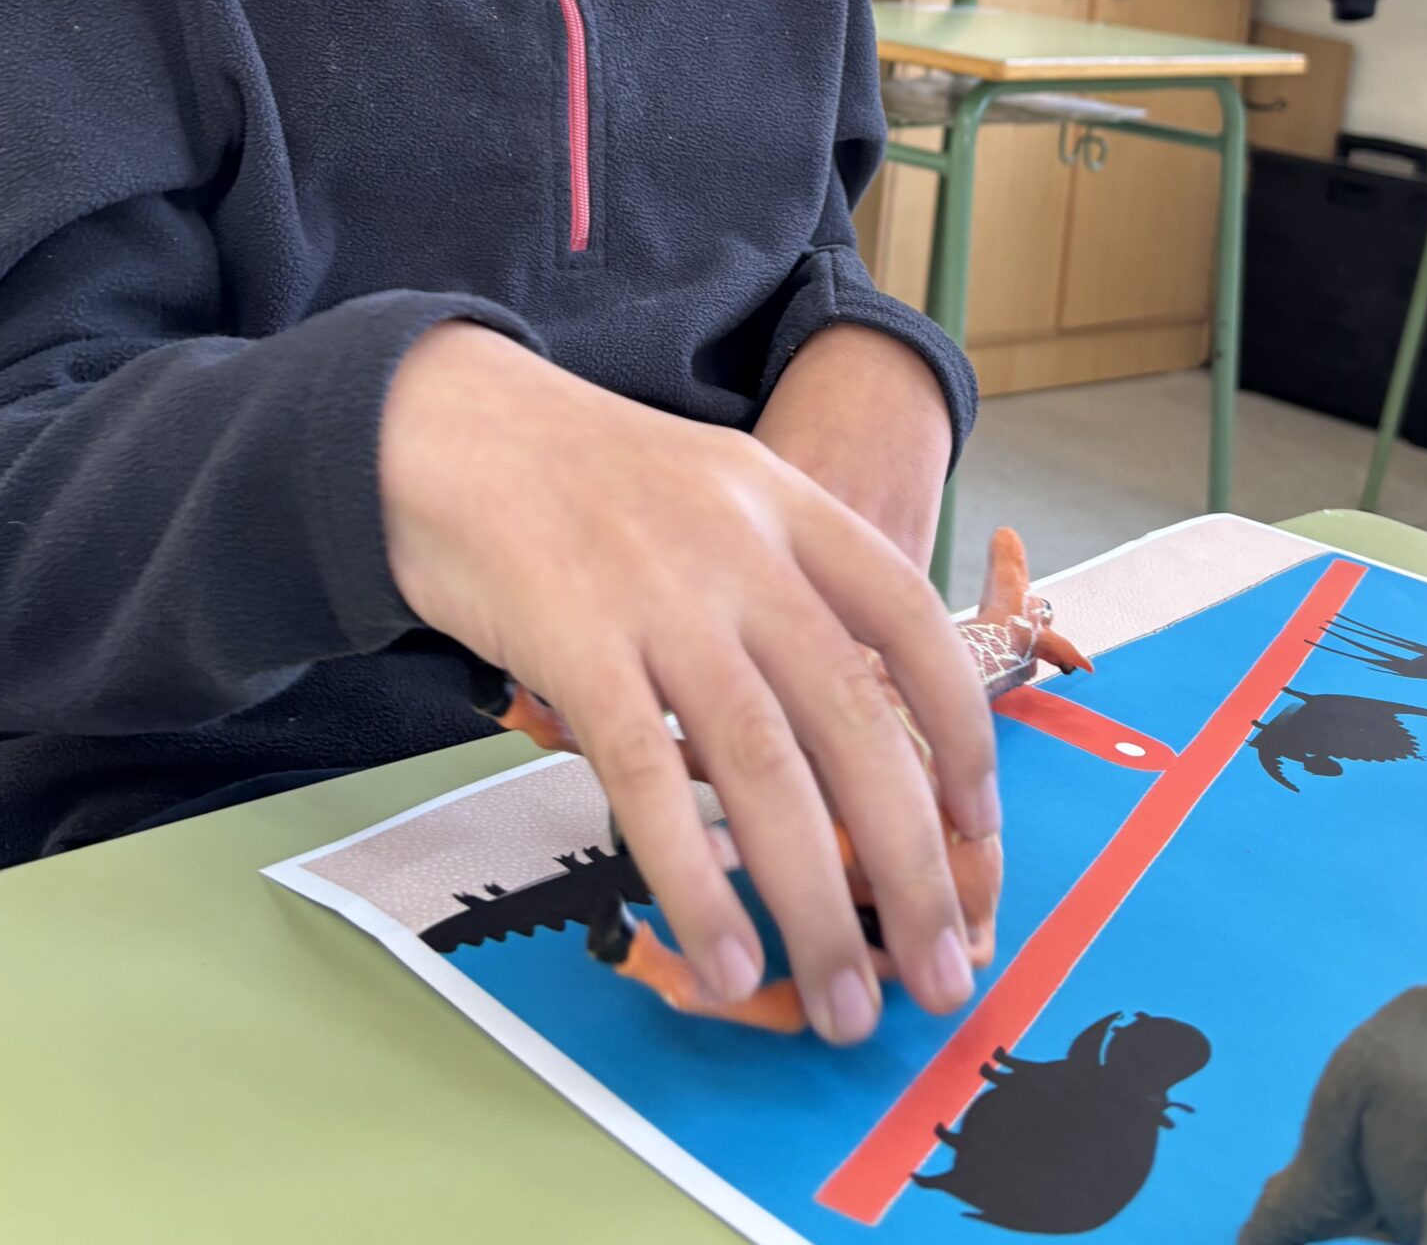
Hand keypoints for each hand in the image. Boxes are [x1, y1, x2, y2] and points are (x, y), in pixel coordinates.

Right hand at [378, 322, 998, 1043]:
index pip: (909, 618)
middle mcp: (738, 549)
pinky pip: (647, 781)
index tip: (979, 827)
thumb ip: (781, 585)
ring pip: (765, 768)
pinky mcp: (573, 646)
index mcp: (786, 504)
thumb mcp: (713, 494)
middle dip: (911, 863)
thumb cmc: (584, 481)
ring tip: (846, 1002)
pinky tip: (729, 955)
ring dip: (814, 902)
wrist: (447, 425)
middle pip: (854, 718)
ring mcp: (658, 597)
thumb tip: (850, 735)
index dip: (960, 726)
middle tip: (940, 972)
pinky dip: (697, 880)